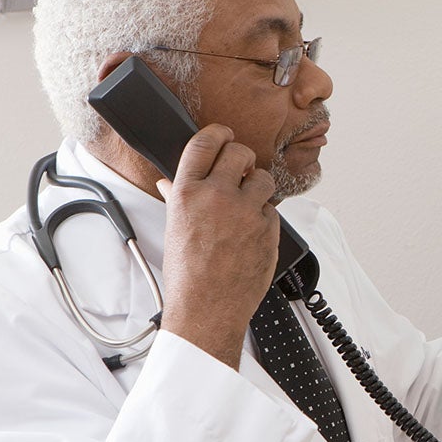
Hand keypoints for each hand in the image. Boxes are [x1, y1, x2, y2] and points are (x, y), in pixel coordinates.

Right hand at [157, 124, 279, 368]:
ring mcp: (246, 211)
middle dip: (242, 158)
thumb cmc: (187, 274)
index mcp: (187, 192)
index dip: (218, 133)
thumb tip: (169, 182)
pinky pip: (272, 209)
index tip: (224, 134)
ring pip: (263, 178)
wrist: (208, 307)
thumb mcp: (173, 228)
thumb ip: (177, 198)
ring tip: (246, 205)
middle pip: (240, 152)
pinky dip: (265, 216)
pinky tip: (251, 232)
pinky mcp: (269, 227)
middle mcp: (217, 196)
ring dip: (257, 186)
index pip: (205, 142)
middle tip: (239, 171)